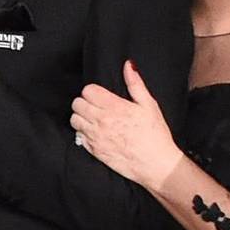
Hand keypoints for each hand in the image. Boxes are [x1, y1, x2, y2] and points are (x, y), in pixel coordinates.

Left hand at [70, 60, 180, 190]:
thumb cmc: (155, 134)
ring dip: (81, 117)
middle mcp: (100, 121)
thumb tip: (128, 65)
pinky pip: (78, 136)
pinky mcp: (92, 149)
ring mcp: (94, 136)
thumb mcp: (149, 105)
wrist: (154, 163)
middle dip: (85, 102)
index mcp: (114, 107)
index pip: (88, 91)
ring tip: (94, 118)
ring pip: (74, 120)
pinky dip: (83, 132)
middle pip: (77, 104)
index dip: (93, 91)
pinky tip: (95, 132)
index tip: (100, 95)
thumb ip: (136, 84)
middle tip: (96, 106)